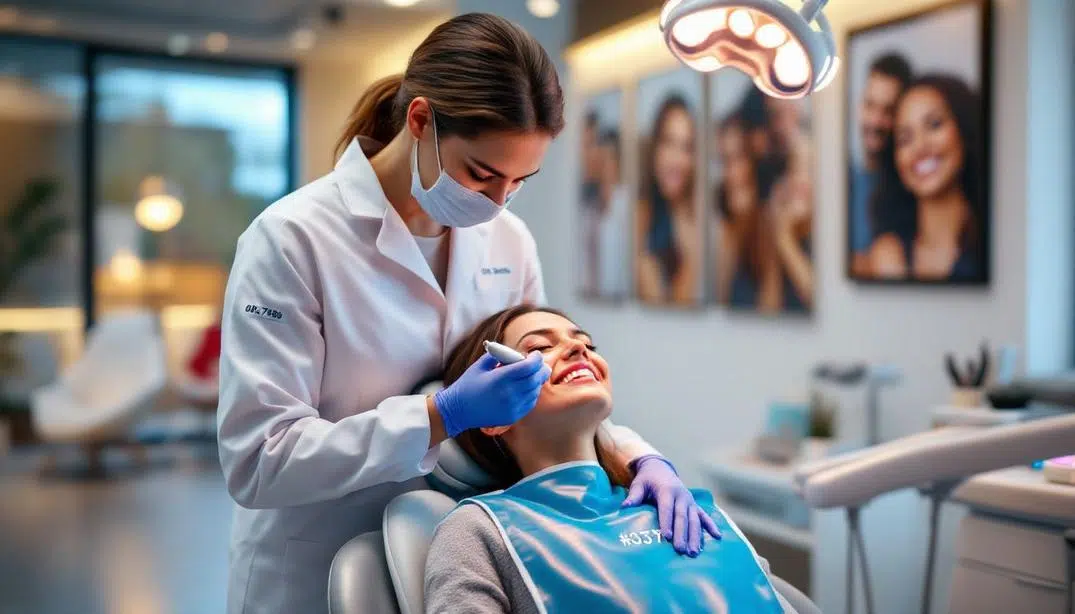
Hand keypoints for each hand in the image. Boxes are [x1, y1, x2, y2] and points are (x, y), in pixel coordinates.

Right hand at [433, 351, 550, 437]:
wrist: (458, 411)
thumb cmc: (468, 385)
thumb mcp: (480, 365)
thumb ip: (499, 356)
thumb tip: (516, 353)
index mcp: (500, 378)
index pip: (528, 367)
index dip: (536, 359)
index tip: (535, 355)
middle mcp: (509, 394)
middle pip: (535, 379)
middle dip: (541, 369)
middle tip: (540, 364)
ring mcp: (512, 407)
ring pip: (535, 391)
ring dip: (536, 381)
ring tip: (531, 375)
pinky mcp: (513, 416)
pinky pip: (530, 403)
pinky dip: (532, 393)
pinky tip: (526, 388)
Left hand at [623, 456, 720, 555]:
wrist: (660, 468)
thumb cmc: (647, 479)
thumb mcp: (639, 484)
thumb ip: (634, 496)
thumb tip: (624, 508)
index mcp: (667, 490)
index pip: (667, 508)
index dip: (666, 522)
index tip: (666, 537)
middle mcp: (681, 496)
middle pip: (682, 517)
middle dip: (681, 534)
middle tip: (680, 550)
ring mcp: (690, 501)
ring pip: (694, 520)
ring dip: (695, 536)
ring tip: (694, 552)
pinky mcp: (695, 505)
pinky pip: (704, 516)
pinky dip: (711, 526)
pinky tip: (718, 537)